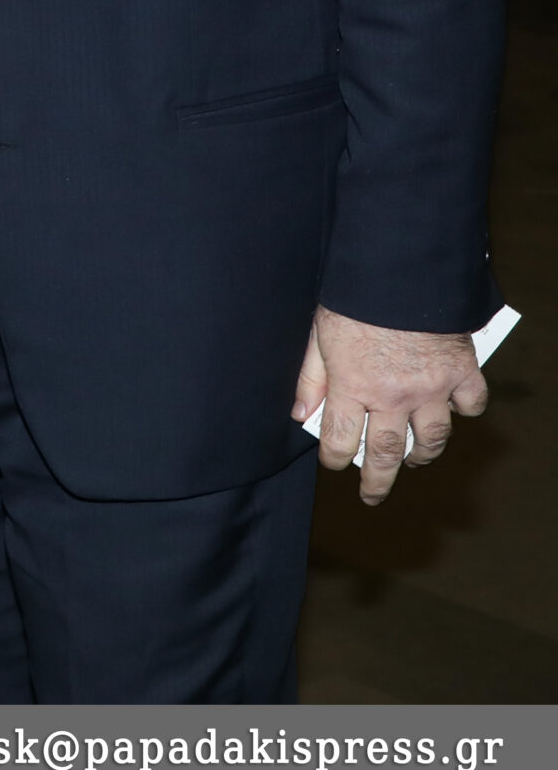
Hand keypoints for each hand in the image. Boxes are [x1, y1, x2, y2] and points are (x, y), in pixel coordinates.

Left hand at [293, 305, 488, 504]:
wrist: (400, 273)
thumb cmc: (354, 300)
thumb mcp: (318, 336)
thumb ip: (310, 379)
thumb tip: (301, 415)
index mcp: (354, 387)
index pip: (342, 440)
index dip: (336, 459)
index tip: (335, 465)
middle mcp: (394, 396)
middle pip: (387, 454)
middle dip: (378, 481)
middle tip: (372, 496)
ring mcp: (432, 388)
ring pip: (432, 438)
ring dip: (422, 454)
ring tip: (413, 459)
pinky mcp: (462, 373)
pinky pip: (470, 405)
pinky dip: (464, 412)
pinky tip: (453, 413)